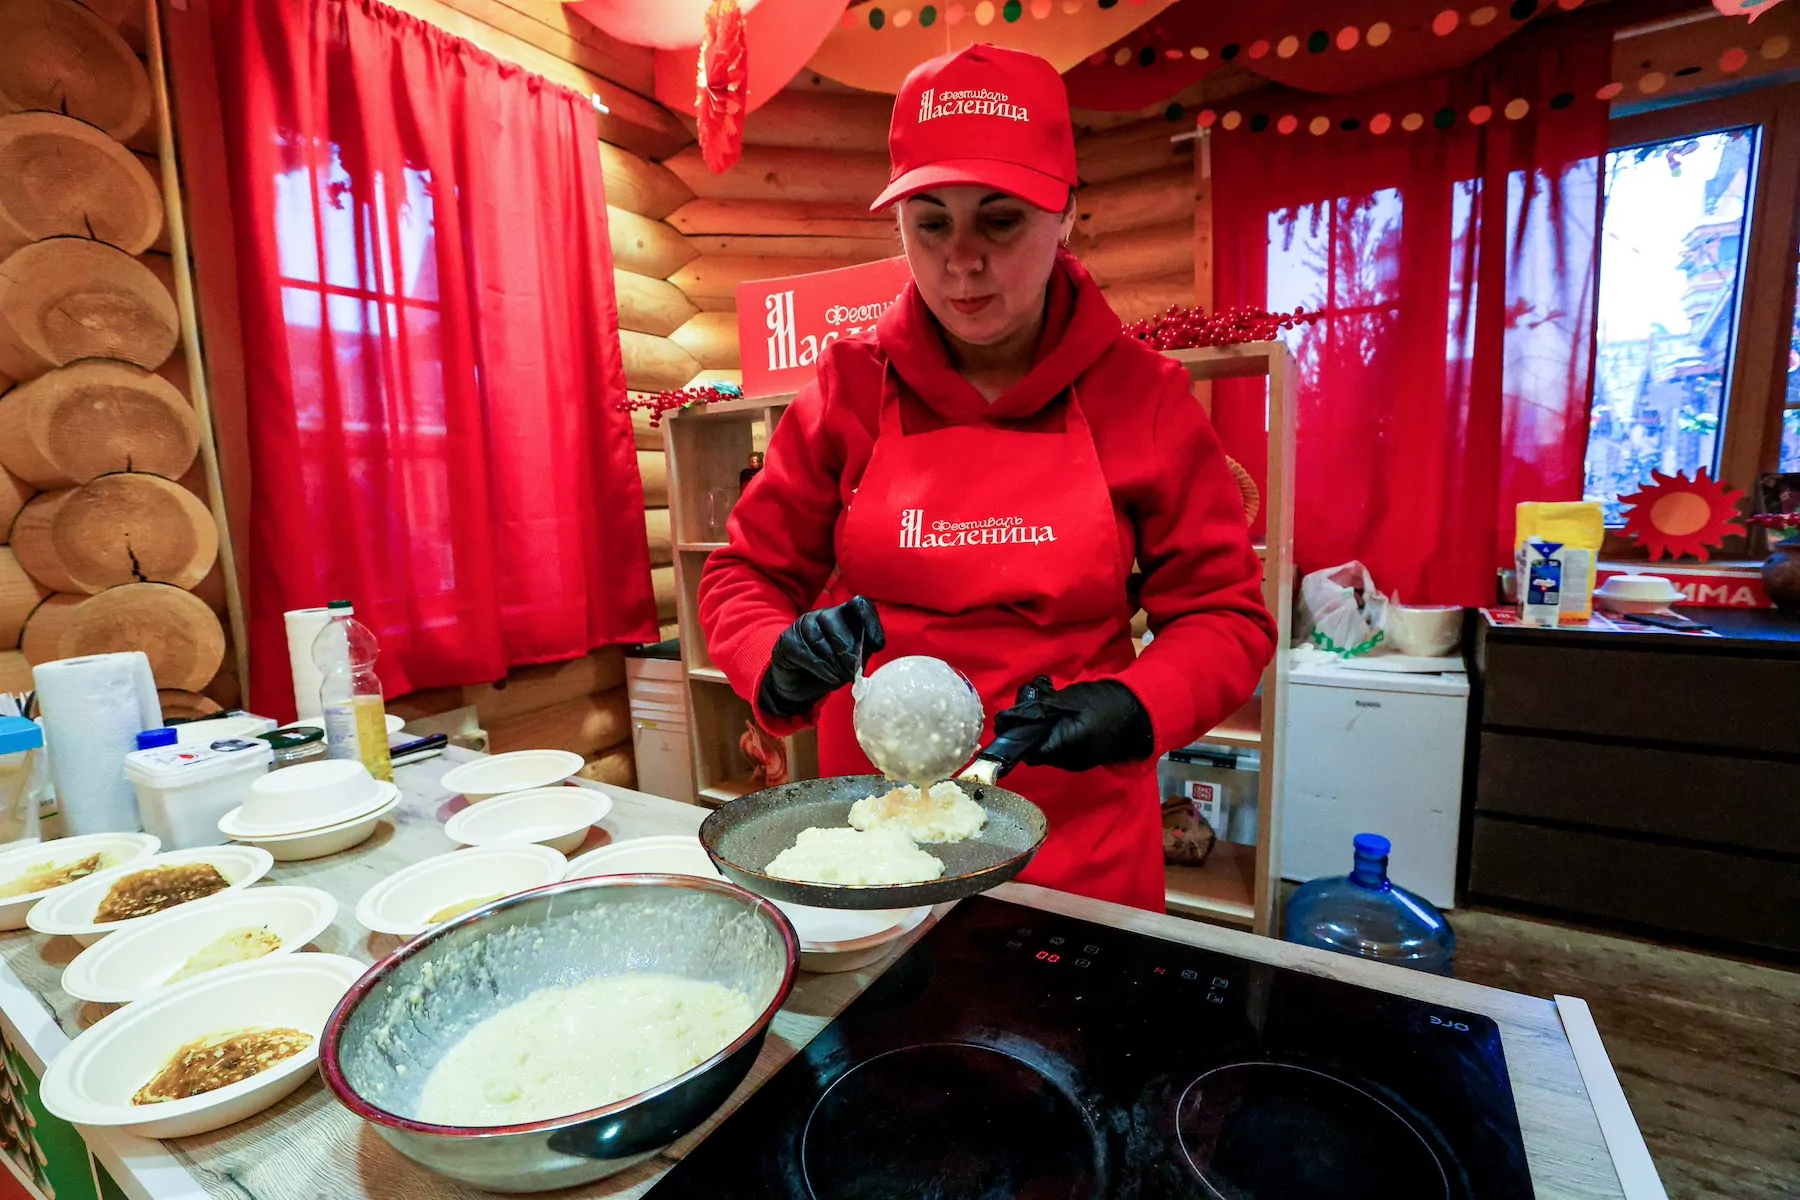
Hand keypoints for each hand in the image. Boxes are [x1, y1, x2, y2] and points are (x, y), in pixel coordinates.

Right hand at [758, 597, 884, 717]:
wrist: (799, 688)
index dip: (869, 620)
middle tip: (852, 669)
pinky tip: (828, 676)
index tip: (877, 644)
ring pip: (818, 636)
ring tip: (839, 676)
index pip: (858, 604)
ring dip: (833, 661)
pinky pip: (804, 650)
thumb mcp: (852, 662)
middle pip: (834, 618)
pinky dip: (820, 666)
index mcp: (843, 616)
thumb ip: (862, 652)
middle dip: (846, 646)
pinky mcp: (787, 641)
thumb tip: (871, 648)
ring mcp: (802, 625)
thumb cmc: (830, 671)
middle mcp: (821, 615)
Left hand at [992, 675, 1154, 771]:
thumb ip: (1037, 710)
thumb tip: (1006, 719)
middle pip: (1034, 749)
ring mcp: (1076, 761)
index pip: (1026, 751)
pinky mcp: (1082, 755)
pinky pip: (1058, 745)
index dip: (1013, 736)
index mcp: (1065, 748)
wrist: (1141, 710)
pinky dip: (1052, 728)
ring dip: (1039, 724)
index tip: (1008, 716)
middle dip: (1026, 726)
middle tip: (1029, 697)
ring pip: (1045, 746)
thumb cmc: (1103, 701)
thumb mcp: (1067, 699)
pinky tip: (1056, 706)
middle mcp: (1068, 761)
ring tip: (1043, 695)